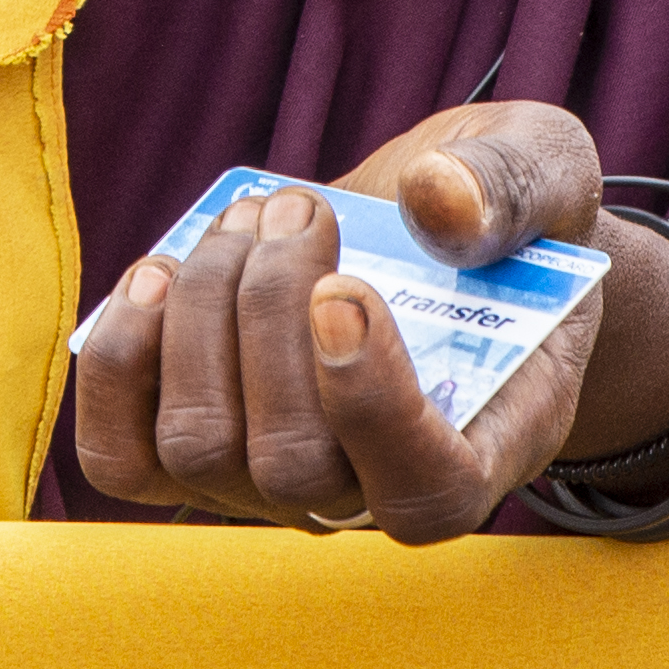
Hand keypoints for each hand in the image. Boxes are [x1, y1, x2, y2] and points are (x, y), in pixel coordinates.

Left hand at [70, 105, 622, 544]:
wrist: (443, 242)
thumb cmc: (508, 219)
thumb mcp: (548, 173)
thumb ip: (513, 185)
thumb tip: (434, 197)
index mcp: (482, 449)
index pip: (421, 492)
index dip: (371, 406)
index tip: (345, 289)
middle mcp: (367, 496)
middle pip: (290, 465)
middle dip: (269, 315)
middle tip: (298, 206)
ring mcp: (267, 486)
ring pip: (198, 446)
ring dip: (201, 312)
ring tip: (246, 217)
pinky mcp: (188, 454)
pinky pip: (122, 455)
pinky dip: (120, 359)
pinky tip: (157, 274)